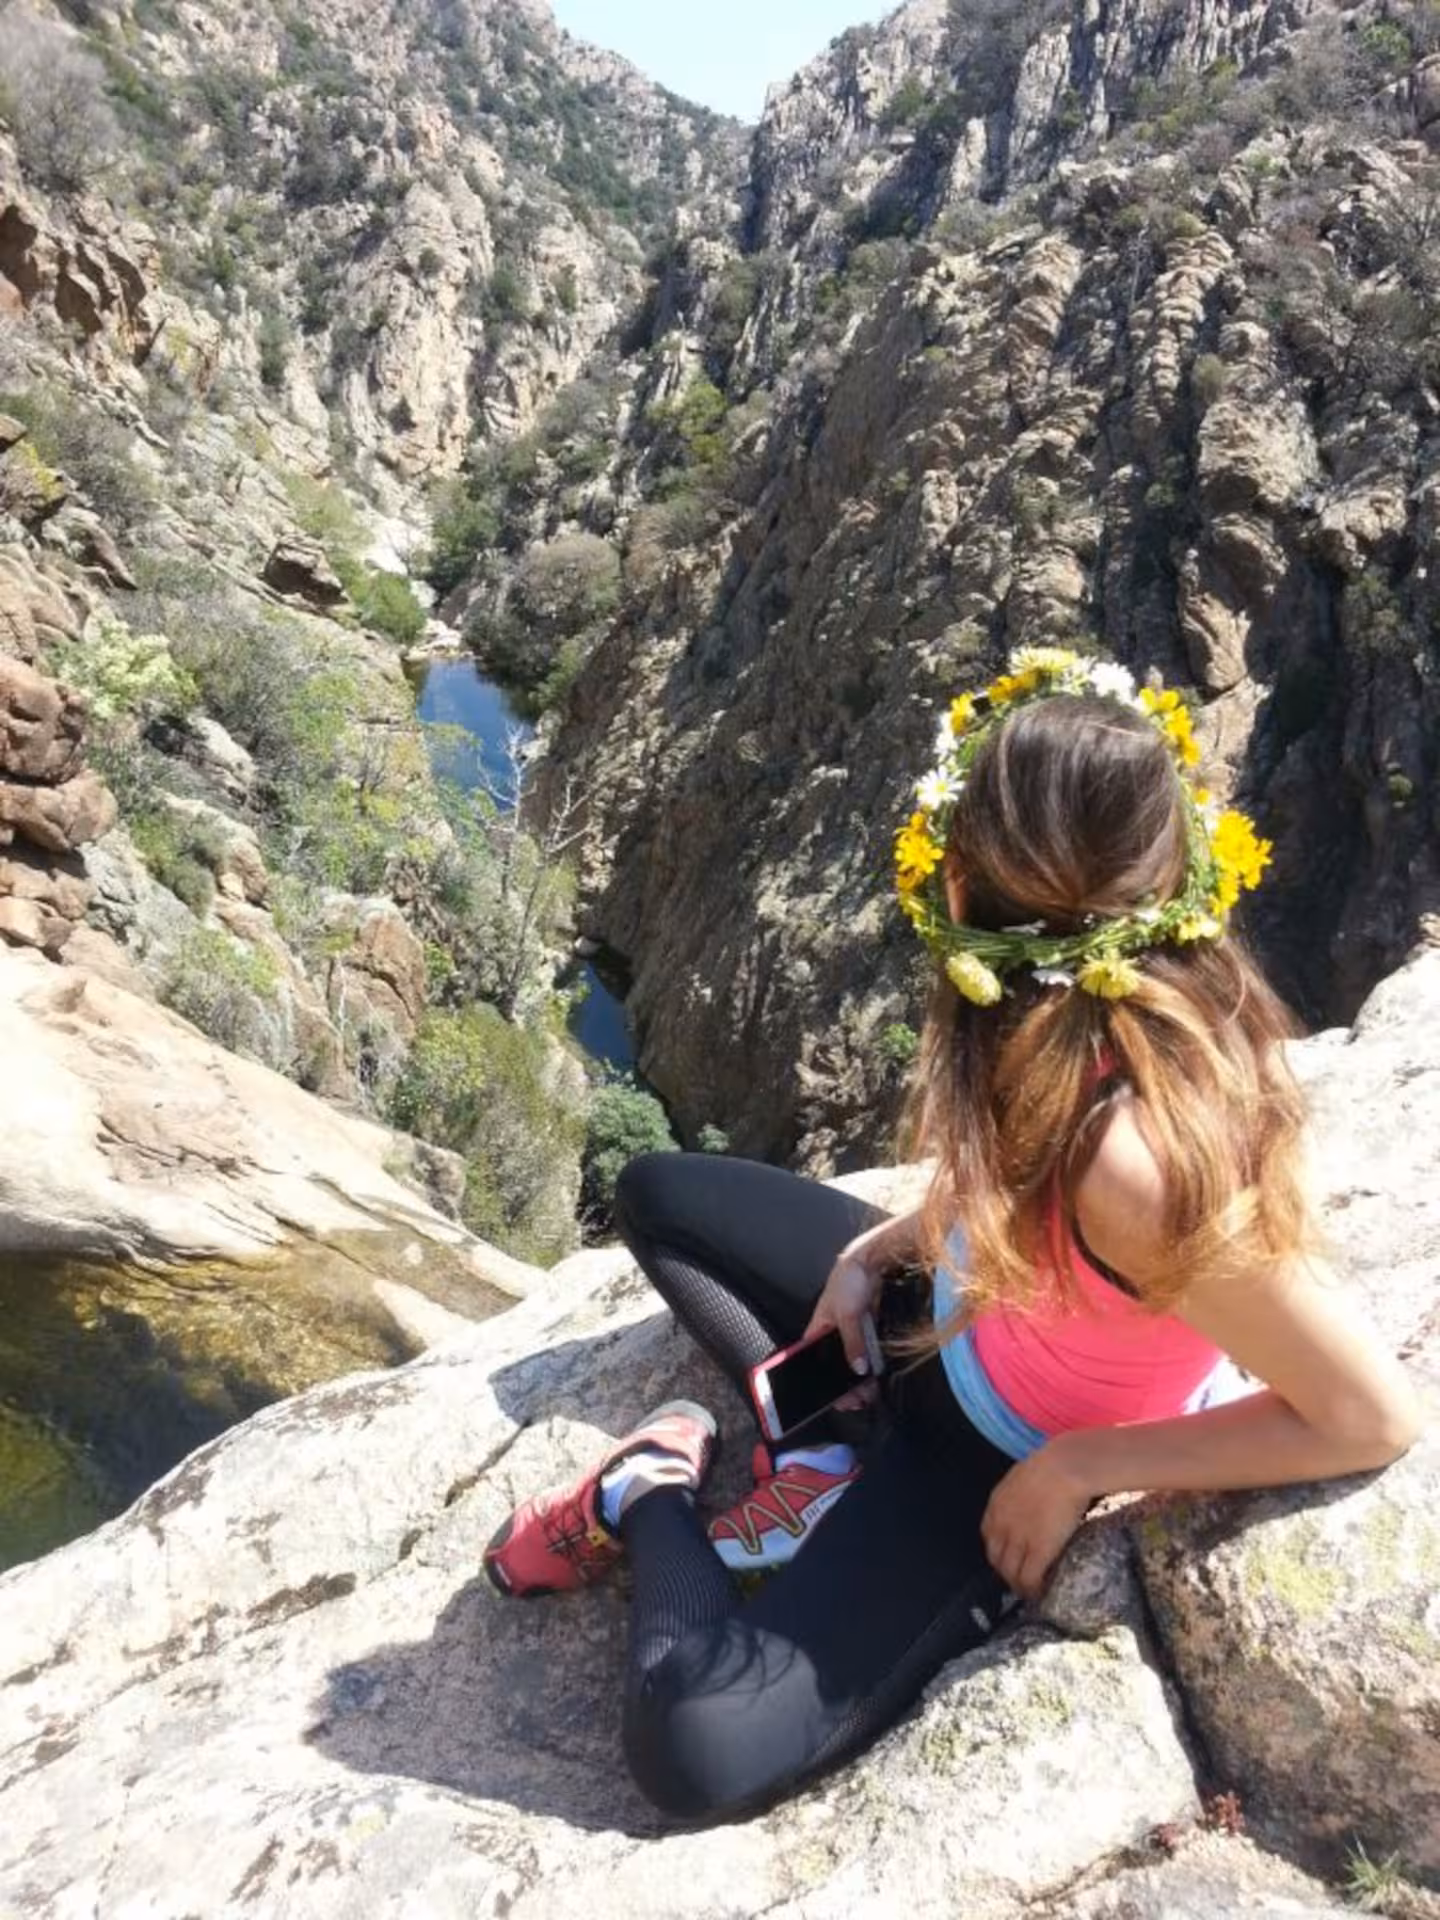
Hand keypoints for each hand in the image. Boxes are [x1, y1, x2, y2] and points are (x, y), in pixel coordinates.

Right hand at [803, 1244, 882, 1410]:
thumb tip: (858, 1368)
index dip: (821, 1382)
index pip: (814, 1362)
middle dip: (845, 1385)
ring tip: (870, 1393)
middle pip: (836, 1365)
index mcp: (817, 1330)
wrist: (869, 1261)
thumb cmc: (847, 1281)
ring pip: (853, 1360)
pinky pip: (867, 1350)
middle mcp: (832, 1334)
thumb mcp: (847, 1315)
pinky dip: (871, 1363)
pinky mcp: (866, 1327)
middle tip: (858, 1400)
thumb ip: (852, 1343)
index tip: (835, 1399)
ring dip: (861, 1377)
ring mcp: (850, 1332)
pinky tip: (877, 1375)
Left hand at [980, 1440, 1092, 1601]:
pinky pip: (1029, 1579)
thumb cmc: (1053, 1464)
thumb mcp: (1026, 1475)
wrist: (1064, 1468)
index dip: (1000, 1551)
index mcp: (996, 1505)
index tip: (1012, 1557)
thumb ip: (1022, 1492)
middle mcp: (1001, 1525)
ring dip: (1020, 1585)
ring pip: (1011, 1574)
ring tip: (1032, 1591)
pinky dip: (1033, 1590)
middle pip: (996, 1560)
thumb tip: (1035, 1498)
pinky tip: (1042, 1592)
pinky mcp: (1037, 1551)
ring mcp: (1018, 1540)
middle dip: (1007, 1572)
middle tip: (1022, 1579)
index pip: (989, 1537)